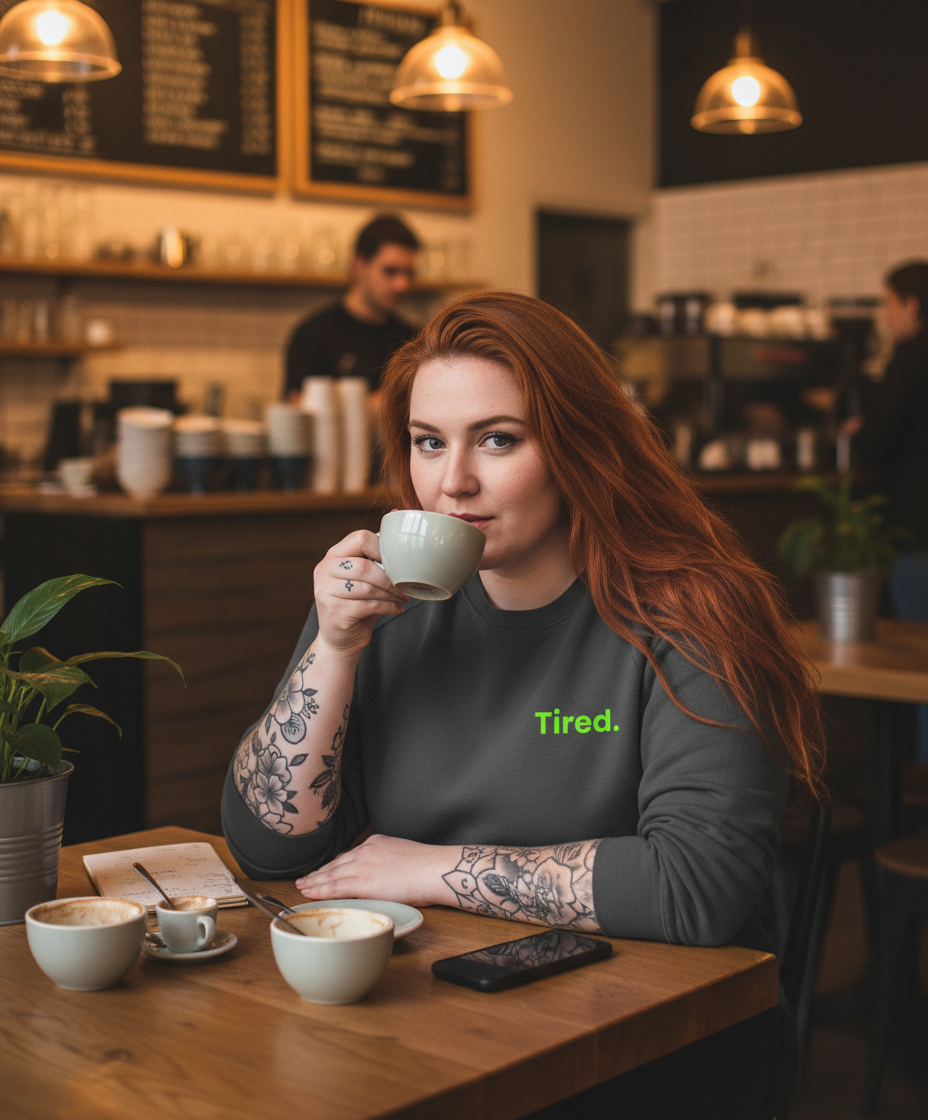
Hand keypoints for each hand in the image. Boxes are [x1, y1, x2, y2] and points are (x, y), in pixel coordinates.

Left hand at [295, 834, 457, 908]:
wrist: (435, 870)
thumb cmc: (428, 868)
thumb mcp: (403, 856)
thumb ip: (388, 863)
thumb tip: (383, 877)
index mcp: (376, 843)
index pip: (349, 856)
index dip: (333, 865)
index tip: (324, 870)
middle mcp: (366, 851)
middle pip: (336, 864)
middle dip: (319, 873)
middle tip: (305, 880)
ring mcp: (363, 865)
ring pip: (331, 875)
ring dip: (315, 882)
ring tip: (302, 887)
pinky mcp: (363, 882)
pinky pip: (335, 888)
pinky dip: (320, 891)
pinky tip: (310, 893)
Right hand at [313, 529, 408, 655]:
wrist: (340, 639)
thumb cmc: (357, 604)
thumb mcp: (364, 579)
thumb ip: (375, 563)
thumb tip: (404, 549)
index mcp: (333, 556)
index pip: (359, 538)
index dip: (383, 549)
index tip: (399, 562)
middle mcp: (324, 570)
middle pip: (364, 566)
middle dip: (390, 578)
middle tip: (405, 586)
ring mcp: (326, 591)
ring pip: (367, 587)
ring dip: (391, 594)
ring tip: (403, 597)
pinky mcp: (334, 611)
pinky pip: (368, 605)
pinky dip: (388, 607)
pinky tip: (397, 609)